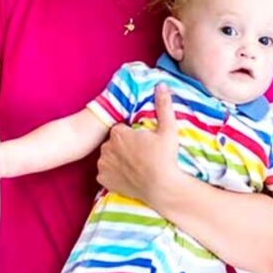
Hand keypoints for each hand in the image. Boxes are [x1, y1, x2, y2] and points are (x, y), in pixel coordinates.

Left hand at [96, 84, 179, 206]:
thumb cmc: (165, 158)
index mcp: (119, 133)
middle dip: (123, 146)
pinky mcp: (103, 179)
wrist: (162, 188)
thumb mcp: (168, 129)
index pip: (120, 129)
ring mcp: (103, 164)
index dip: (131, 135)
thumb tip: (161, 85)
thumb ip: (163, 106)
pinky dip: (113, 174)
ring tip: (134, 166)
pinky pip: (105, 173)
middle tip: (140, 154)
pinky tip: (126, 176)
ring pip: (108, 157)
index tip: (142, 142)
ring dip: (117, 159)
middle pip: (113, 142)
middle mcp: (107, 147)